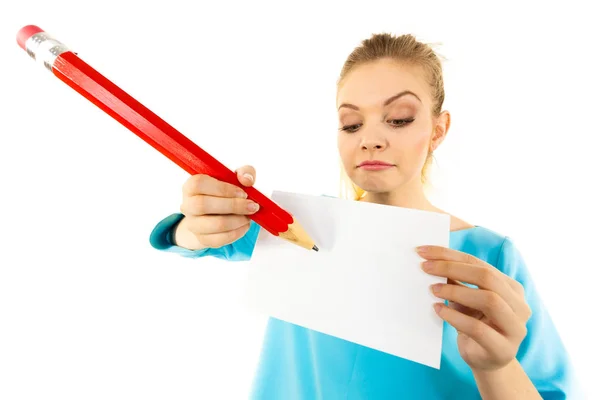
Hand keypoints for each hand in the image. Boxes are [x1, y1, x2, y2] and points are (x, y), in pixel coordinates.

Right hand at [176, 165, 259, 249]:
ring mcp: (193, 224)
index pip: (199, 184)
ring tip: (248, 216)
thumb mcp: (235, 178)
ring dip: (236, 221)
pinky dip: (237, 233)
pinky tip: (244, 225)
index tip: (242, 193)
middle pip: (203, 205)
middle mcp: (188, 205)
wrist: (216, 214)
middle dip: (233, 206)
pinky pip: (219, 239)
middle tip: (251, 206)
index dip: (223, 188)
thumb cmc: (225, 192)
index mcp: (191, 186)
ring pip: (213, 225)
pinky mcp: (202, 239)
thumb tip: (247, 179)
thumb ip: (244, 173)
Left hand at [416, 245, 531, 371]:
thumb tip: (431, 260)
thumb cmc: (474, 324)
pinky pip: (478, 328)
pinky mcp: (503, 349)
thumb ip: (457, 281)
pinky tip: (438, 310)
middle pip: (487, 277)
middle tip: (425, 268)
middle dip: (452, 268)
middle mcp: (519, 305)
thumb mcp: (466, 300)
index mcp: (511, 288)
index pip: (479, 263)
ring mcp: (515, 328)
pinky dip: (454, 317)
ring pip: (489, 300)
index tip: (423, 252)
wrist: (485, 361)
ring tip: (433, 289)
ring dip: (456, 291)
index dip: (450, 255)